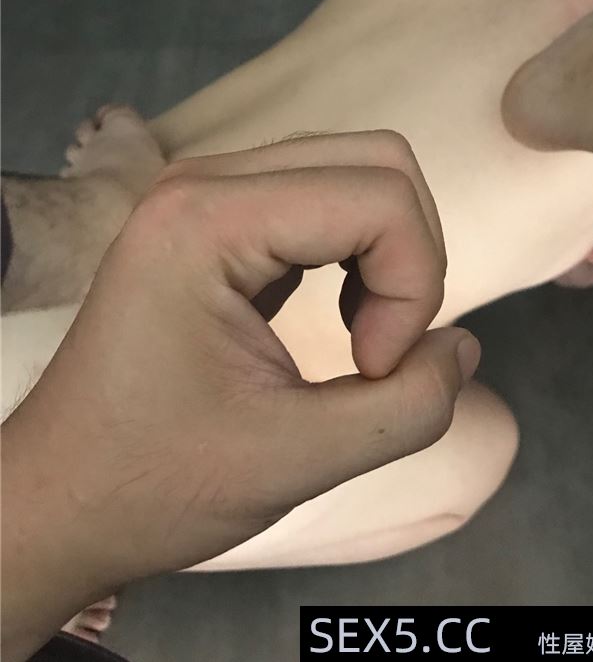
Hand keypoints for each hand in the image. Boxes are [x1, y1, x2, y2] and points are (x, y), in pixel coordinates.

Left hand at [2, 132, 479, 661]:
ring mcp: (208, 192)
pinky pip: (325, 197)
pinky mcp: (220, 216)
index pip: (380, 196)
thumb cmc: (153, 484)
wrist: (60, 500)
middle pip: (378, 162)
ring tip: (365, 341)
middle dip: (410, 258)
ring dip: (389, 255)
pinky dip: (360, 253)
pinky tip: (345, 317)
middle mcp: (204, 181)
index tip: (378, 371)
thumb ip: (410, 407)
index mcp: (208, 220)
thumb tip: (463, 346)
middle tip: (382, 352)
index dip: (413, 286)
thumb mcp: (295, 462)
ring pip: (357, 171)